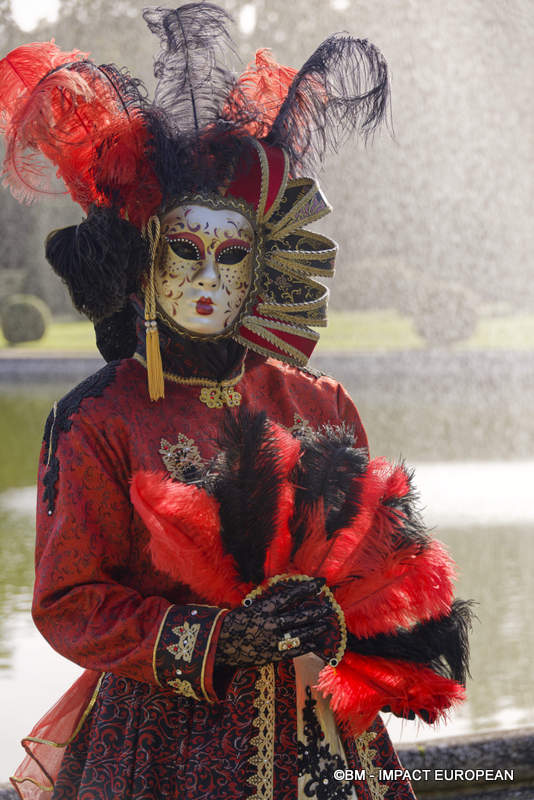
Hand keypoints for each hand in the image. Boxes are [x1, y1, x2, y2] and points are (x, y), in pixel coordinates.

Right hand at [215, 578, 333, 667]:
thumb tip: (291, 598)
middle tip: (328, 607)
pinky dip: (307, 645)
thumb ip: (271, 604)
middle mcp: (271, 623)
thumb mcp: (252, 606)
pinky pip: (295, 650)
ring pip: (301, 633)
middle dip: (316, 611)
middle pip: (300, 616)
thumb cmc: (237, 621)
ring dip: (315, 628)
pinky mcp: (274, 654)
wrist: (221, 643)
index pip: (292, 595)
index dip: (308, 588)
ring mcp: (273, 640)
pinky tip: (316, 642)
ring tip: (326, 624)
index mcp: (265, 607)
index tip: (320, 583)